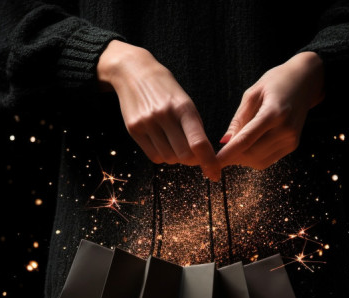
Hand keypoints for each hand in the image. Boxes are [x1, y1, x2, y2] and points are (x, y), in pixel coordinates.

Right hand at [97, 40, 220, 180]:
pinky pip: (154, 156)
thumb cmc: (166, 90)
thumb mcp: (185, 101)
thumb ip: (194, 127)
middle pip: (183, 155)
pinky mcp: (133, 129)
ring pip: (169, 158)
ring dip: (176, 157)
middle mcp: (164, 116)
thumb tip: (203, 156)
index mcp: (183, 107)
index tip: (215, 174)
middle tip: (194, 155)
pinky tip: (163, 143)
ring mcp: (147, 123)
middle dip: (192, 160)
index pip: (198, 143)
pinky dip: (162, 156)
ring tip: (175, 143)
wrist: (134, 72)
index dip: (209, 162)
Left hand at [216, 51, 324, 170]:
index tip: (213, 162)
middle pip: (251, 153)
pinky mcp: (292, 145)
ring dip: (242, 158)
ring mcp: (291, 139)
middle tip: (220, 151)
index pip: (246, 139)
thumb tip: (224, 142)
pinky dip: (253, 157)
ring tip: (236, 145)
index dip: (227, 154)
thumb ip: (239, 119)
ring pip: (258, 161)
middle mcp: (285, 129)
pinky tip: (249, 145)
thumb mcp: (252, 93)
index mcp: (273, 112)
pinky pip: (267, 160)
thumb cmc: (276, 82)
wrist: (306, 81)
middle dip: (233, 156)